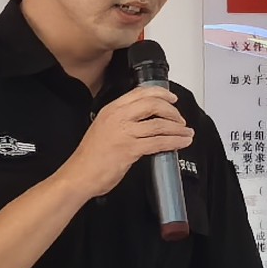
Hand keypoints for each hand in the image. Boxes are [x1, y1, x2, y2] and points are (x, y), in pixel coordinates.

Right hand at [62, 86, 194, 198]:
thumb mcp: (104, 128)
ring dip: (178, 128)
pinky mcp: (130, 149)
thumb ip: (122, 121)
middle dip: (172, 111)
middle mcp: (118, 116)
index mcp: (111, 109)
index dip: (160, 94)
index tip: (172, 99)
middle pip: (153, 105)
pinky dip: (174, 142)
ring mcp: (124, 132)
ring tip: (187, 133)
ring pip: (159, 124)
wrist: (79, 174)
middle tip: (181, 120)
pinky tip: (182, 143)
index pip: (140, 93)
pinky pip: (159, 142)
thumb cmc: (91, 156)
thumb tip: (146, 120)